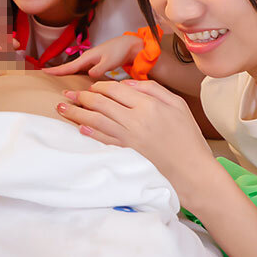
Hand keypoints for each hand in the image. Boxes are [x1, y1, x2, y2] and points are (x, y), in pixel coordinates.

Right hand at [44, 34, 142, 77]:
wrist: (129, 46)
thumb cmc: (120, 51)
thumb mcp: (110, 61)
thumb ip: (100, 69)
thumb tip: (89, 75)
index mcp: (88, 57)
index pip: (69, 66)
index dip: (56, 70)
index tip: (44, 72)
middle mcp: (87, 59)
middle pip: (68, 67)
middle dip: (56, 72)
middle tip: (44, 76)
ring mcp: (91, 62)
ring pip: (74, 70)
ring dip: (65, 74)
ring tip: (54, 80)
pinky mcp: (95, 65)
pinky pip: (81, 71)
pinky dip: (75, 75)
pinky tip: (74, 81)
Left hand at [57, 80, 217, 203]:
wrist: (193, 172)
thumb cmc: (188, 137)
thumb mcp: (177, 105)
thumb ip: (153, 89)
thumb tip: (127, 83)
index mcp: (148, 105)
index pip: (115, 89)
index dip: (99, 86)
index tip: (90, 86)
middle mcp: (136, 120)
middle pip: (101, 104)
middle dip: (81, 97)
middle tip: (67, 94)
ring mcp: (129, 139)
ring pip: (96, 121)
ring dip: (77, 113)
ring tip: (62, 108)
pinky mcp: (127, 154)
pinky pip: (103, 140)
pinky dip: (89, 133)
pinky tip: (79, 128)